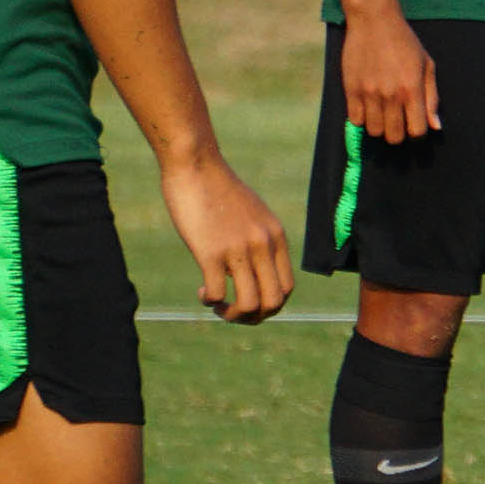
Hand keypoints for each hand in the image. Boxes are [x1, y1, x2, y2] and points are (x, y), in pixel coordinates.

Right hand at [160, 151, 291, 323]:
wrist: (196, 165)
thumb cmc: (219, 189)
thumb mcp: (253, 214)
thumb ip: (258, 239)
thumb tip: (254, 266)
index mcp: (276, 237)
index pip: (287, 288)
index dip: (270, 305)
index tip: (249, 299)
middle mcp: (263, 245)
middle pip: (274, 302)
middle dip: (255, 318)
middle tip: (233, 312)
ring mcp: (238, 250)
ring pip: (250, 305)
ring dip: (233, 316)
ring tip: (218, 307)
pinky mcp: (210, 252)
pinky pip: (217, 294)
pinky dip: (210, 302)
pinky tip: (202, 292)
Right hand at [340, 7, 439, 142]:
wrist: (374, 21)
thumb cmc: (405, 42)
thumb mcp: (427, 65)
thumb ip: (432, 97)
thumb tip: (436, 126)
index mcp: (413, 90)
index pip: (417, 131)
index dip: (417, 133)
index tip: (414, 125)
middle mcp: (391, 95)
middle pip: (394, 137)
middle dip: (398, 133)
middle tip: (397, 121)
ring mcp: (369, 93)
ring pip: (374, 131)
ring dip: (379, 127)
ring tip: (382, 113)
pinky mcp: (351, 89)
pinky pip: (355, 120)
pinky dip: (362, 119)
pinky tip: (368, 107)